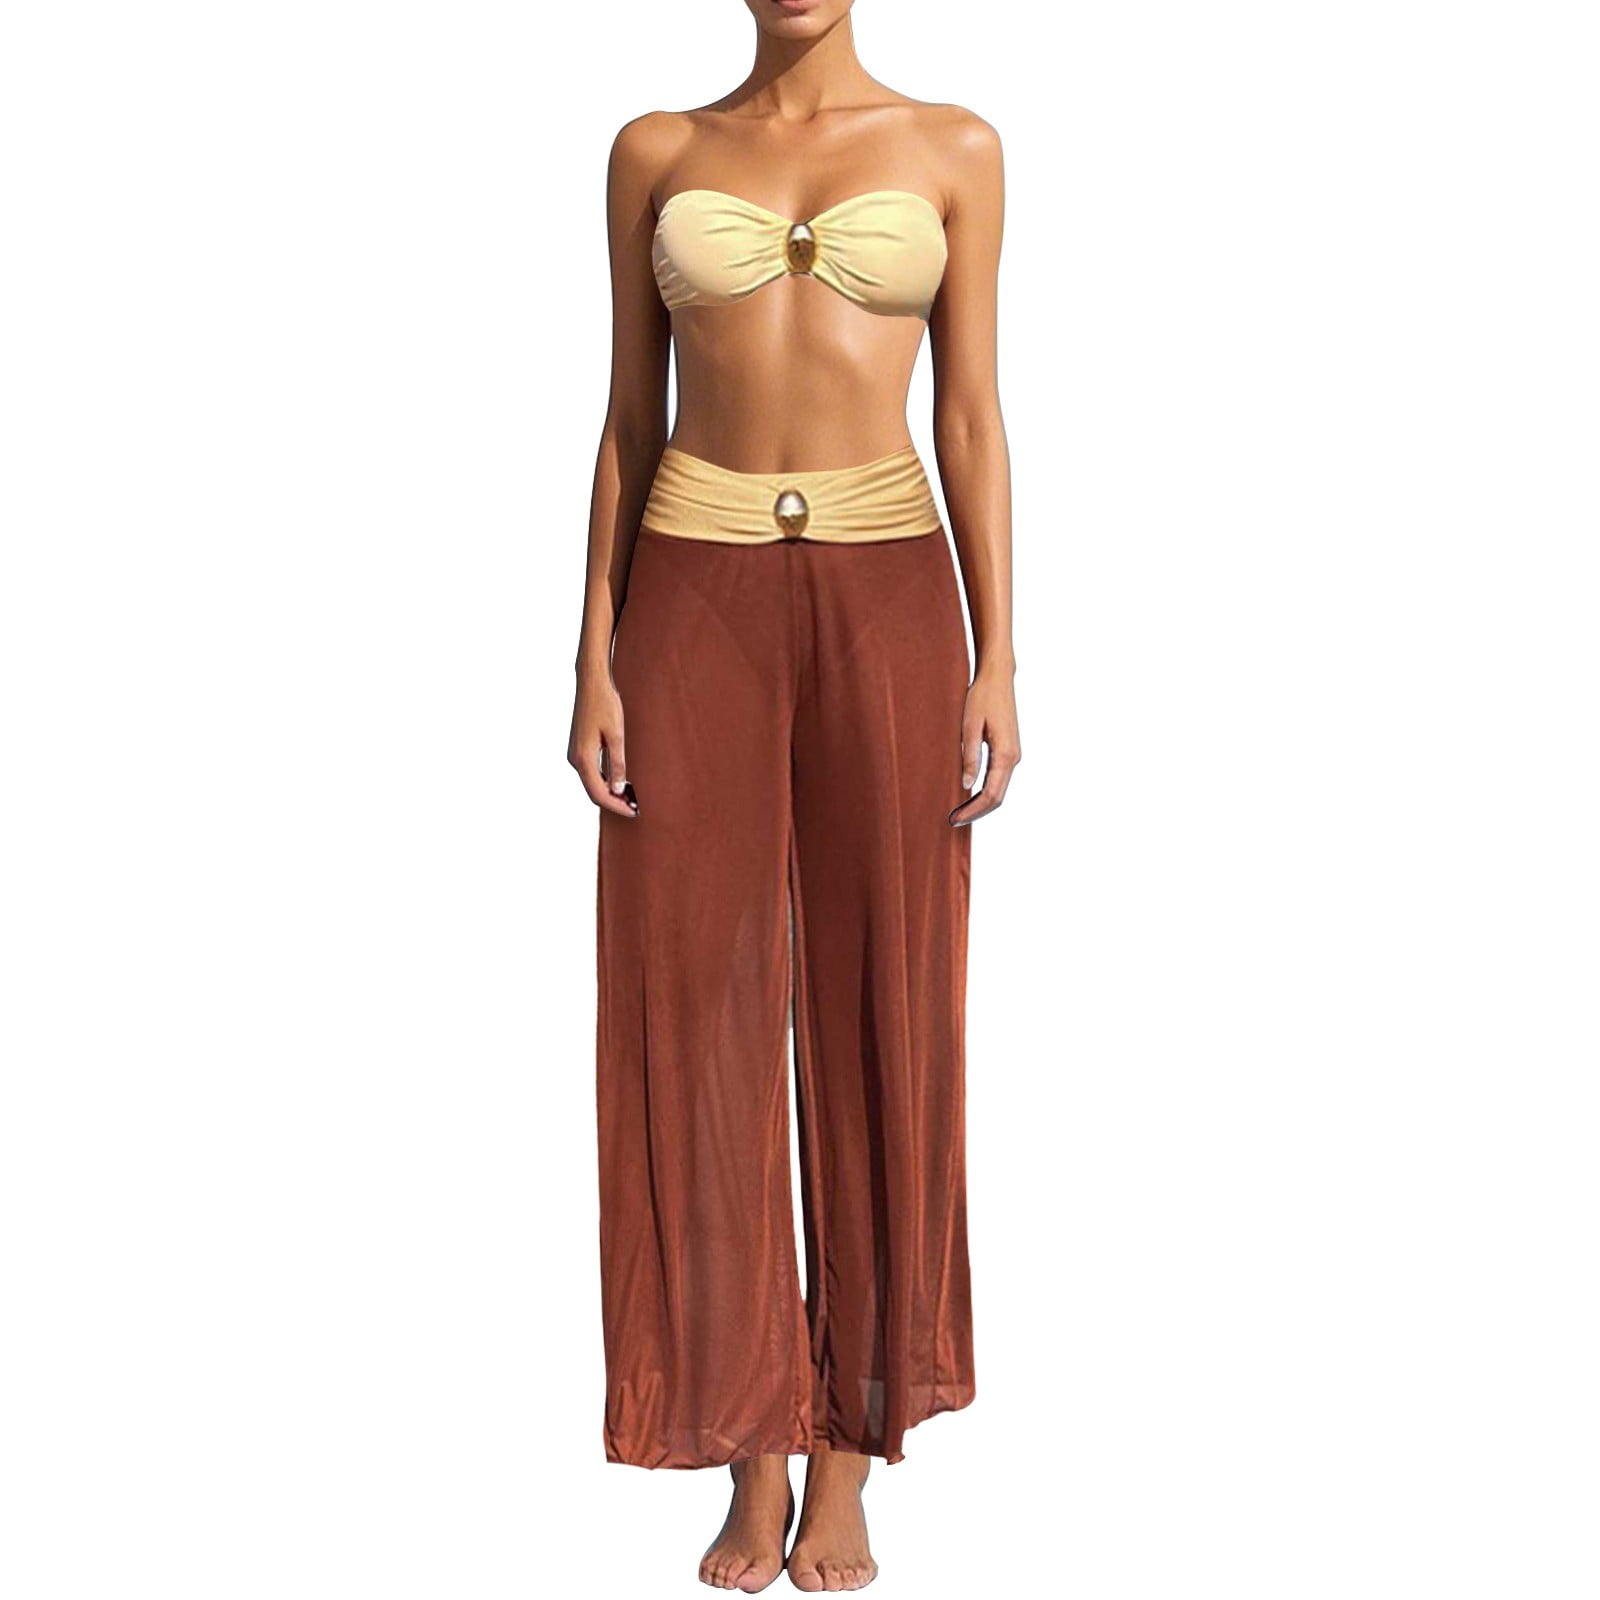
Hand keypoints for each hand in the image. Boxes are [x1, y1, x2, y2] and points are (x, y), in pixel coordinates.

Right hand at [568, 671, 637, 818]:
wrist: (591, 683)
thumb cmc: (605, 705)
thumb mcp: (616, 736)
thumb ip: (617, 764)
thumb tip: (617, 790)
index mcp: (583, 758)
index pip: (599, 793)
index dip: (617, 806)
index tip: (634, 812)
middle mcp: (575, 760)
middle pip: (594, 792)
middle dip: (614, 802)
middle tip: (635, 808)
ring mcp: (575, 755)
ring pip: (592, 783)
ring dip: (610, 792)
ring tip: (631, 798)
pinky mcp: (578, 749)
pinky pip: (591, 772)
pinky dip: (605, 781)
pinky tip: (620, 782)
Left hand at [950, 667, 1019, 826]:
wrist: (998, 677)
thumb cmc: (981, 697)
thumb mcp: (970, 726)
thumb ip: (969, 756)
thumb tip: (966, 785)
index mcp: (1005, 754)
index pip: (991, 795)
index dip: (973, 810)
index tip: (955, 819)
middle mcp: (1013, 758)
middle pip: (998, 797)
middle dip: (976, 811)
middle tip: (953, 820)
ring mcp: (1013, 755)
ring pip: (999, 789)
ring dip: (980, 803)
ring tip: (958, 810)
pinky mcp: (1008, 750)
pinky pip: (998, 778)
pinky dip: (984, 791)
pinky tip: (968, 793)